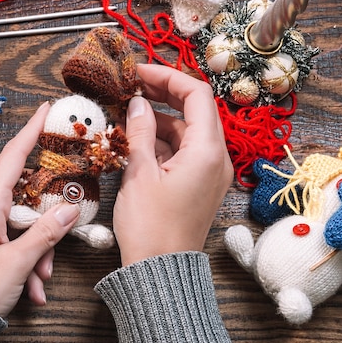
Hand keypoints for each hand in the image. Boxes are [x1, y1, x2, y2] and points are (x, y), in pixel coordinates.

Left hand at [0, 102, 79, 317]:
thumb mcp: (16, 262)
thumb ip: (45, 234)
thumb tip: (68, 209)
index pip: (14, 157)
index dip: (31, 131)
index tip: (46, 109)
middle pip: (25, 202)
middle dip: (45, 226)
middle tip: (58, 246)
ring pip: (20, 229)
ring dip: (36, 253)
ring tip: (39, 282)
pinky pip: (8, 246)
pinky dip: (23, 265)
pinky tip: (30, 291)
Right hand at [113, 64, 233, 265]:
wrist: (159, 270)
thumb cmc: (150, 226)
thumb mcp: (139, 173)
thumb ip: (140, 132)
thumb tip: (139, 102)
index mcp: (206, 151)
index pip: (196, 94)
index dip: (167, 76)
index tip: (138, 72)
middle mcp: (215, 158)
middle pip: (194, 110)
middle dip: (163, 95)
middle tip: (131, 87)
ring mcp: (208, 172)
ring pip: (186, 131)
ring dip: (159, 119)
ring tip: (126, 115)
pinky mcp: (198, 184)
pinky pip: (183, 152)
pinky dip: (161, 141)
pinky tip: (135, 140)